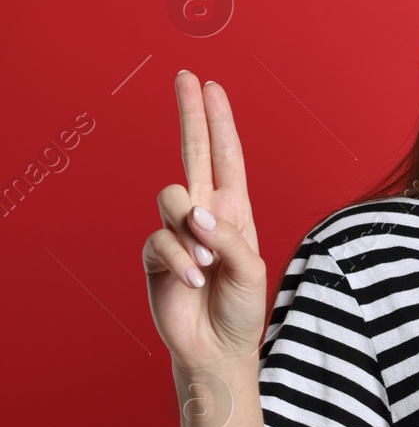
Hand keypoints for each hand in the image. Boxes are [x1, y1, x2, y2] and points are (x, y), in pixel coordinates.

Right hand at [142, 72, 267, 373]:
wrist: (219, 348)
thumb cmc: (243, 308)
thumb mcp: (252, 270)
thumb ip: (229, 237)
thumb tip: (196, 213)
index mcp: (235, 210)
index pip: (226, 156)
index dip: (218, 122)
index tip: (210, 85)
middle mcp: (206, 214)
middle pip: (193, 153)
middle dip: (190, 114)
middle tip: (185, 78)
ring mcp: (178, 232)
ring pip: (172, 197)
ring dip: (191, 228)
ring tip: (208, 261)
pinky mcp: (156, 256)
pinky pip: (160, 240)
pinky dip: (180, 259)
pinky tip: (195, 279)